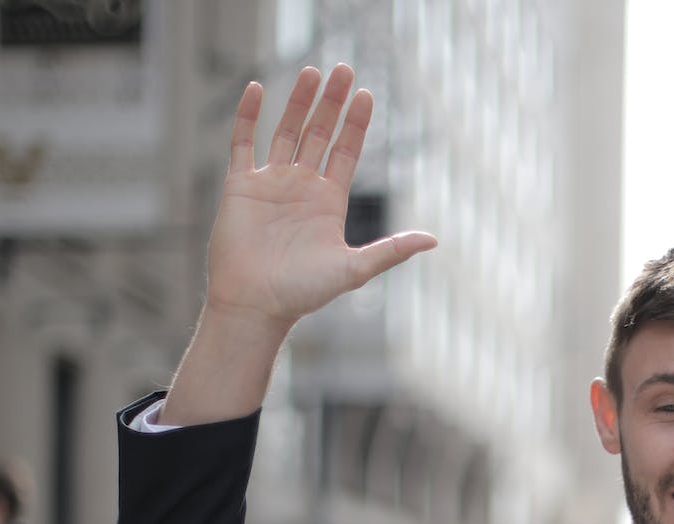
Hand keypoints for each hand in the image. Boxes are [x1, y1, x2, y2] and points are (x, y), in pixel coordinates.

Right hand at [205, 65, 435, 332]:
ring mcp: (270, 184)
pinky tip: (257, 89)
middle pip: (319, 134)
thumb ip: (392, 250)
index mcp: (328, 202)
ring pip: (285, 131)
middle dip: (332, 102)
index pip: (346, 151)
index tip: (366, 94)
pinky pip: (242, 143)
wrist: (256, 304)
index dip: (356, 123)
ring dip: (298, 102)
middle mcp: (301, 187)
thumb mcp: (355, 269)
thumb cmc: (304, 293)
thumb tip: (434, 239)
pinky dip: (248, 117)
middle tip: (343, 69)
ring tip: (312, 71)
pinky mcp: (240, 186)